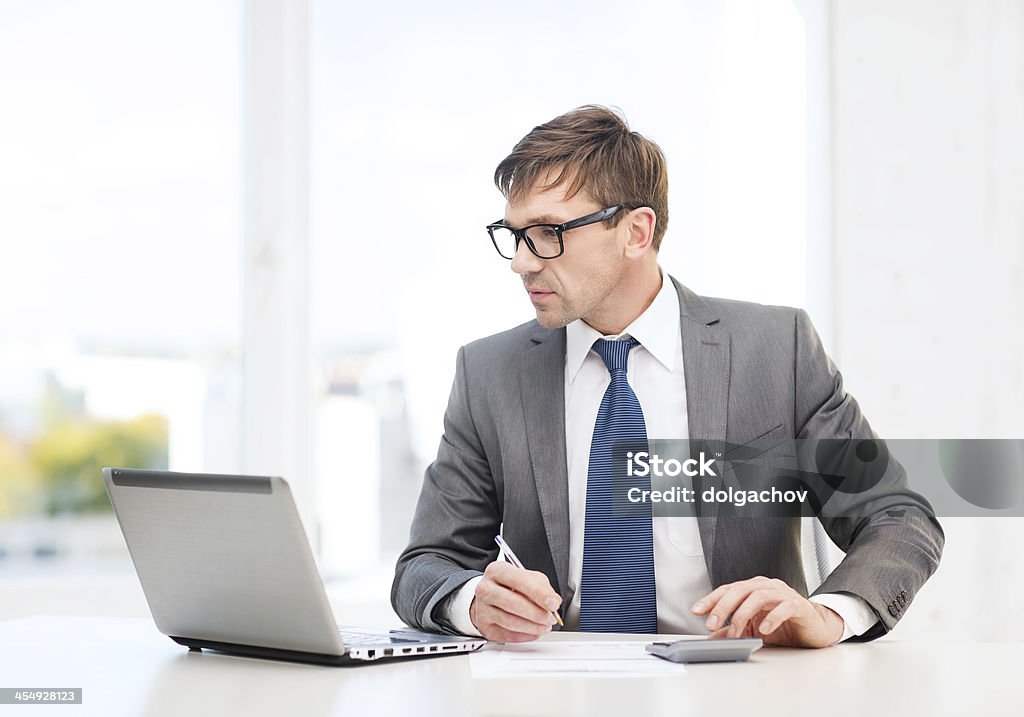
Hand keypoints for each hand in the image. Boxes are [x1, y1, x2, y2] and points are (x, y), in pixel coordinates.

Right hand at [470, 561, 560, 642]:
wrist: (489, 596)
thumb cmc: (510, 586)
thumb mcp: (527, 578)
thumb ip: (542, 587)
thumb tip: (553, 602)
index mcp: (497, 571)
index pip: (519, 580)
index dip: (539, 594)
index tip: (553, 603)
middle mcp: (486, 588)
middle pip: (513, 603)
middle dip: (536, 613)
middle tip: (550, 618)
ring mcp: (482, 609)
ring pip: (510, 622)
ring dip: (532, 627)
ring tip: (545, 626)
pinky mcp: (485, 627)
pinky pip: (507, 635)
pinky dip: (525, 636)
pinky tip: (534, 632)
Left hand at [691, 577, 843, 647]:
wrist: (817, 628)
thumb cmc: (786, 625)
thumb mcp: (754, 629)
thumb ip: (734, 630)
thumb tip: (712, 638)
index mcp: (754, 588)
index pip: (729, 589)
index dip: (711, 599)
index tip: (696, 611)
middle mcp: (767, 587)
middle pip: (740, 590)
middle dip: (723, 607)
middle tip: (712, 624)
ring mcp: (784, 594)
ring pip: (759, 596)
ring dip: (743, 614)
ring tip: (736, 632)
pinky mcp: (799, 606)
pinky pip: (784, 607)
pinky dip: (772, 618)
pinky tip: (764, 630)